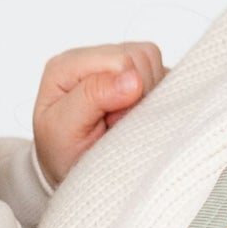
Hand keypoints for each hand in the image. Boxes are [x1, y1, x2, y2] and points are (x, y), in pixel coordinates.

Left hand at [32, 42, 164, 184]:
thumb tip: (133, 78)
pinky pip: (162, 74)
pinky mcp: (136, 72)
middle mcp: (93, 57)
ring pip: (154, 62)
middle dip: (138, 95)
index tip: (108, 122)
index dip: (125, 96)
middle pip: (141, 56)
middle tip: (115, 123)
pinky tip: (135, 113)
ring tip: (123, 120)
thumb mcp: (65, 129)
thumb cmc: (63, 152)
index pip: (121, 61)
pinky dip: (156, 97)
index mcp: (68, 65)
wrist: (71, 170)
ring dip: (147, 96)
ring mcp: (115, 63)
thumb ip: (92, 97)